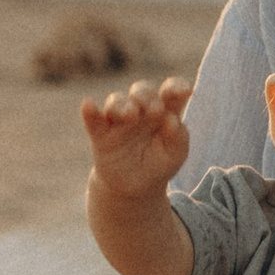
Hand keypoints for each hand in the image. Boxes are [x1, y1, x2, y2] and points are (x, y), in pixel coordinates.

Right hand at [80, 75, 192, 200]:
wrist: (135, 188)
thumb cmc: (159, 164)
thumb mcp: (176, 154)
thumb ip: (179, 137)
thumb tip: (173, 120)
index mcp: (163, 111)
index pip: (170, 91)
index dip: (176, 86)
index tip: (186, 91)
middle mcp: (140, 110)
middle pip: (141, 91)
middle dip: (147, 97)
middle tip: (155, 111)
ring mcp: (119, 120)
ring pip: (117, 101)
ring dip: (122, 104)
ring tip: (130, 114)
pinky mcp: (101, 135)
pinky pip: (94, 120)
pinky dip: (90, 112)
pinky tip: (88, 105)